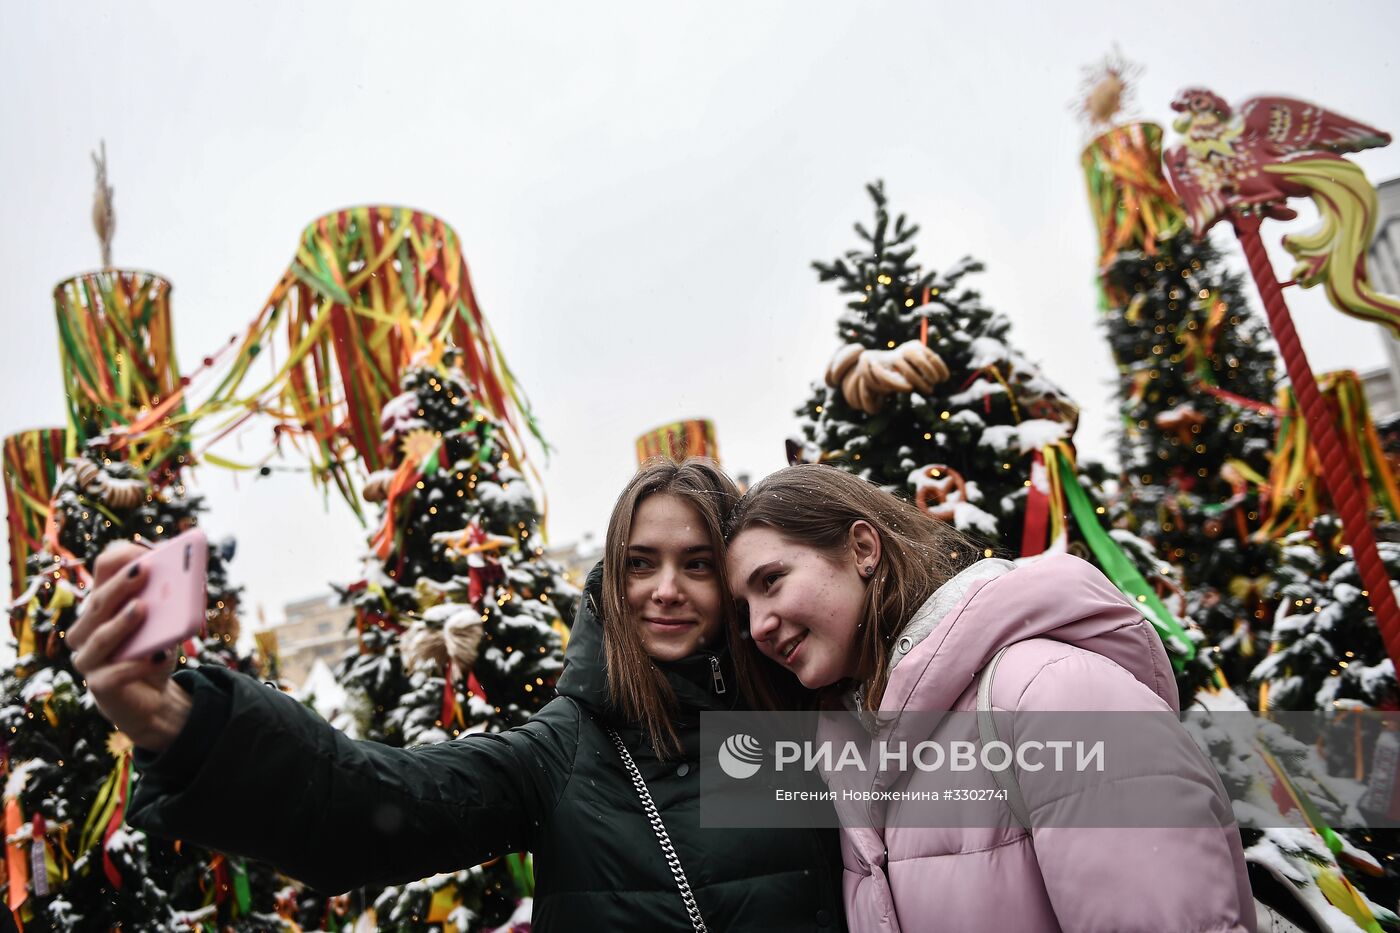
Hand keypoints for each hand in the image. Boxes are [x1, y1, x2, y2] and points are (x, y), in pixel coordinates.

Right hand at [68, 541, 191, 751]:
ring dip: (121, 622)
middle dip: (120, 585)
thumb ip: (173, 600)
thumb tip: (187, 578)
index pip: (102, 571)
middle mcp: (86, 628)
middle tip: (143, 570)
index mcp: (102, 604)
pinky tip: (157, 657)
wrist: (154, 697)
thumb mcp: (168, 621)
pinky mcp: (99, 686)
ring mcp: (88, 658)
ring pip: (99, 637)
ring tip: (143, 608)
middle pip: (98, 602)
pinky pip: (113, 675)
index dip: (119, 557)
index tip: (142, 549)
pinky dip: (135, 665)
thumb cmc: (155, 649)